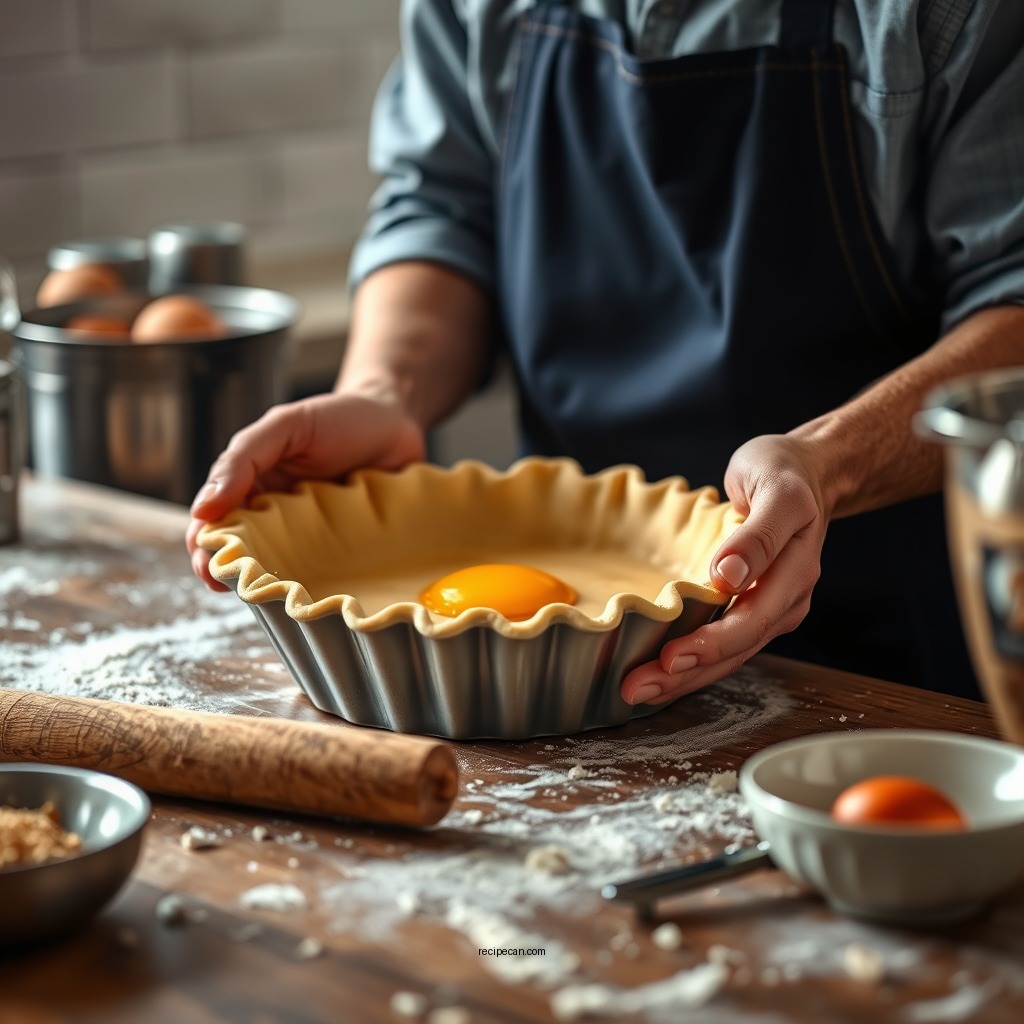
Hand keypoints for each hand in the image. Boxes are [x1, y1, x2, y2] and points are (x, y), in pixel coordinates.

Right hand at [186, 392, 425, 589]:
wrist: (399, 417)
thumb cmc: (340, 418)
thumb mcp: (287, 425)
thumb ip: (245, 458)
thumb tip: (204, 508)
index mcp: (256, 488)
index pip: (219, 524)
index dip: (207, 548)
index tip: (207, 567)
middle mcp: (280, 518)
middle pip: (246, 555)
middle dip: (231, 574)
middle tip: (227, 586)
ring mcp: (315, 537)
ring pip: (285, 570)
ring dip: (273, 585)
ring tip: (268, 595)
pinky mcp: (349, 549)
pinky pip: (330, 574)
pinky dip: (320, 587)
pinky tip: (317, 596)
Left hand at [620, 434, 829, 704]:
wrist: (805, 473)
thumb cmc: (784, 474)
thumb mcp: (777, 491)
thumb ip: (758, 535)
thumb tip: (727, 576)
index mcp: (794, 573)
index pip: (752, 620)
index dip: (711, 643)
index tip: (669, 657)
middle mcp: (784, 600)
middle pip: (736, 649)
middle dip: (687, 674)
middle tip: (636, 688)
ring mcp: (769, 608)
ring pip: (728, 655)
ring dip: (684, 678)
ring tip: (637, 691)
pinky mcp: (751, 609)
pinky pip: (722, 644)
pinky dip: (691, 662)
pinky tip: (659, 674)